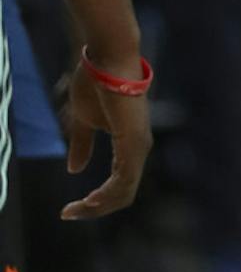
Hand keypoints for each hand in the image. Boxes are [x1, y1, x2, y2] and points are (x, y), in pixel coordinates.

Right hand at [61, 55, 151, 219]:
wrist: (106, 57)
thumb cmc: (96, 82)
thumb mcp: (83, 120)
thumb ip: (82, 144)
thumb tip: (74, 169)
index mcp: (130, 144)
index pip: (118, 185)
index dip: (96, 201)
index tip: (70, 208)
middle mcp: (139, 148)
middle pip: (122, 195)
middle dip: (95, 209)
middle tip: (69, 213)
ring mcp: (139, 146)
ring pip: (124, 192)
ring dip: (98, 206)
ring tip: (75, 209)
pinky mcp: (134, 141)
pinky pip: (124, 180)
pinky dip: (107, 195)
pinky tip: (90, 200)